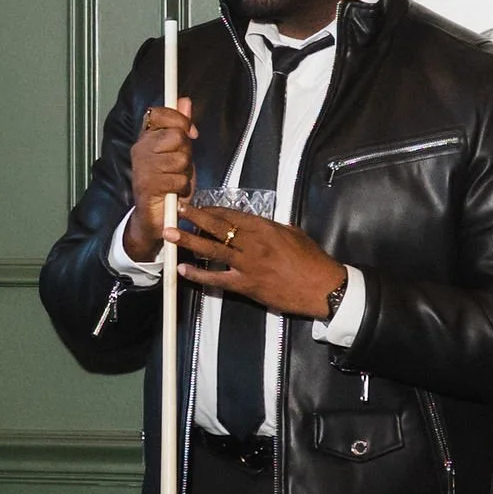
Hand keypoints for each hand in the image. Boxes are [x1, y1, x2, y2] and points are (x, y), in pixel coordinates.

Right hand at [122, 100, 195, 260]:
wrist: (154, 217)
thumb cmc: (167, 184)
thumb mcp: (179, 152)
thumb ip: (181, 127)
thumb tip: (185, 101)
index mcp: (146, 138)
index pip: (159, 112)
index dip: (179, 119)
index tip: (190, 132)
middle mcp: (140, 149)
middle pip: (176, 135)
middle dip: (186, 152)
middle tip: (179, 166)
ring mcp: (142, 167)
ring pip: (180, 159)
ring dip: (185, 174)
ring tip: (176, 181)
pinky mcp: (147, 186)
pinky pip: (178, 179)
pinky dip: (182, 188)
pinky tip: (174, 193)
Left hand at [173, 201, 347, 323]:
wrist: (323, 288)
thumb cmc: (312, 260)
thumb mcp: (293, 234)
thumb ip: (272, 227)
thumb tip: (256, 224)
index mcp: (266, 228)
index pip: (233, 215)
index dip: (212, 210)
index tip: (197, 206)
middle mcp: (254, 243)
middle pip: (218, 227)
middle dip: (195, 217)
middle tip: (176, 210)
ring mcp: (248, 264)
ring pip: (213, 249)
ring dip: (189, 240)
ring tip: (169, 234)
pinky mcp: (247, 285)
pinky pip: (217, 279)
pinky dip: (199, 274)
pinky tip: (182, 269)